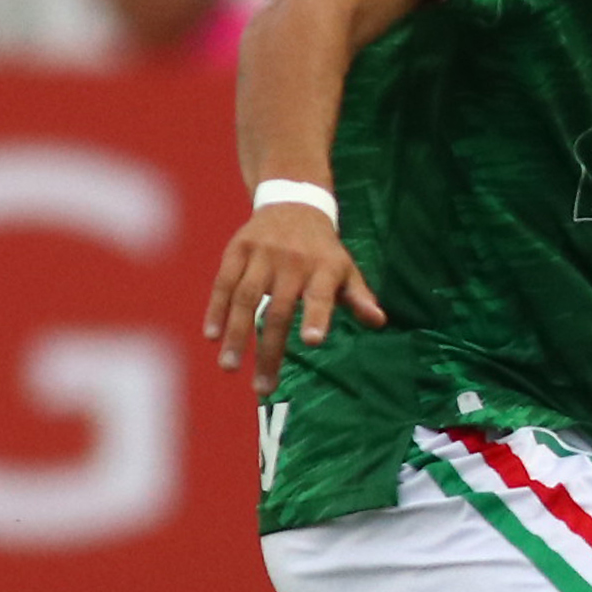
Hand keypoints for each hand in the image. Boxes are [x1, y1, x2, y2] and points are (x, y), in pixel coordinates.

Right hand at [202, 201, 383, 396]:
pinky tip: (213, 335)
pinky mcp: (237, 249)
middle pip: (278, 310)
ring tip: (230, 368)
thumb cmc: (324, 250)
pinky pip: (223, 283)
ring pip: (244, 298)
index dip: (317, 316)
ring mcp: (262, 254)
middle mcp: (292, 261)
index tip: (313, 341)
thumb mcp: (346, 270)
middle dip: (269, 350)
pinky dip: (216, 309)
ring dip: (236, 335)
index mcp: (324, 268)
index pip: (321, 295)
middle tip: (263, 388)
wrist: (294, 204)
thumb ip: (359, 298)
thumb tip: (379, 322)